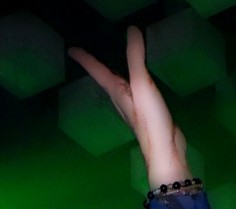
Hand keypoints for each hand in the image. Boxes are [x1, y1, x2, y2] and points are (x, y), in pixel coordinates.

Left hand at [69, 27, 188, 188]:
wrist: (164, 151)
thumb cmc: (149, 120)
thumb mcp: (141, 84)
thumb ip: (136, 57)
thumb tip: (132, 30)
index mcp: (116, 91)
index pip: (97, 70)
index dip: (84, 59)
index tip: (71, 51)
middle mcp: (120, 99)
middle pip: (104, 79)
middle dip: (96, 67)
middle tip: (88, 56)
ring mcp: (132, 108)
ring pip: (117, 87)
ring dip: (112, 76)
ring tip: (110, 65)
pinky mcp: (145, 114)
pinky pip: (133, 93)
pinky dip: (130, 83)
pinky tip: (136, 83)